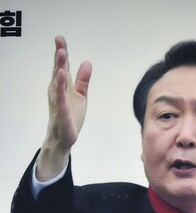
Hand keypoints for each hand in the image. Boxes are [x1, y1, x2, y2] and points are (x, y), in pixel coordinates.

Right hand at [37, 36, 92, 180]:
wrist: (64, 138)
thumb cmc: (70, 116)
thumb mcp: (81, 95)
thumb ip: (83, 79)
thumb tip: (87, 62)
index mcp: (62, 87)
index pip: (62, 67)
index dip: (62, 53)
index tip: (60, 39)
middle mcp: (57, 91)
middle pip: (58, 71)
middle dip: (59, 56)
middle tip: (59, 41)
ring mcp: (59, 101)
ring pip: (58, 82)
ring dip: (59, 67)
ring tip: (62, 53)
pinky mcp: (62, 112)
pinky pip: (61, 98)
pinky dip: (61, 87)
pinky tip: (62, 76)